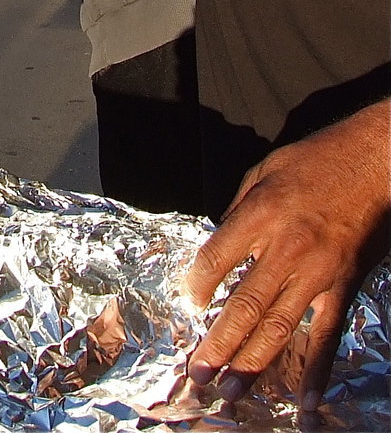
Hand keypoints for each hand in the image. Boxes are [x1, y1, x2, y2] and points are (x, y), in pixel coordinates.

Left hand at [185, 101, 390, 411]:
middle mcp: (286, 247)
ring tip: (229, 391)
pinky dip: (317, 370)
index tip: (188, 303)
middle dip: (217, 343)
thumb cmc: (316, 160)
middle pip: (244, 304)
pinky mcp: (346, 285)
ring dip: (251, 363)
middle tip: (196, 374)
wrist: (375, 162)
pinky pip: (328, 334)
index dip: (197, 284)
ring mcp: (319, 271)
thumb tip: (218, 246)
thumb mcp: (264, 171)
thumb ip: (238, 210)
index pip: (216, 258)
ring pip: (279, 327)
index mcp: (260, 213)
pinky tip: (306, 400)